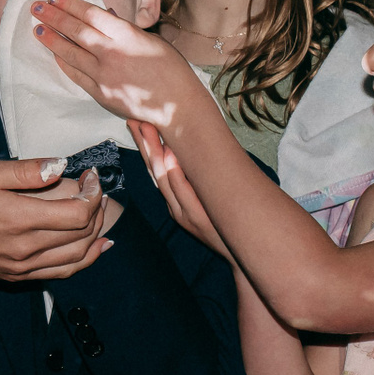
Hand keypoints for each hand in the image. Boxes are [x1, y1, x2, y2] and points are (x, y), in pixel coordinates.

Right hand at [0, 157, 109, 280]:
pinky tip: (94, 248)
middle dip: (96, 208)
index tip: (89, 176)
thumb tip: (60, 166)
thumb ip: (24, 170)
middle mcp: (26, 248)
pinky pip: (61, 272)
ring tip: (98, 213)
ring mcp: (21, 266)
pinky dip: (84, 260)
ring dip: (95, 234)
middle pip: (83, 233)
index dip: (93, 192)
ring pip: (77, 256)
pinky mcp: (15, 276)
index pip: (79, 212)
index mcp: (20, 219)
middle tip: (92, 188)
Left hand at [30, 0, 194, 127]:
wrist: (177, 106)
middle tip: (36, 7)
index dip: (69, 4)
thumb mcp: (151, 40)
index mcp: (126, 36)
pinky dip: (63, 62)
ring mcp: (104, 76)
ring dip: (51, 39)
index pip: (90, 14)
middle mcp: (112, 54)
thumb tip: (105, 14)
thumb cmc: (170, 70)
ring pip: (70, 53)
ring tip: (38, 28)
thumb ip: (124, 28)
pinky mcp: (100, 94)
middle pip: (75, 31)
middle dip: (53, 17)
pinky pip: (76, 75)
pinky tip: (55, 53)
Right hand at [133, 120, 229, 259]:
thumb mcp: (205, 206)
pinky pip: (182, 192)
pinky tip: (170, 156)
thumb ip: (193, 186)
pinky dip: (175, 174)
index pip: (155, 170)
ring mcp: (183, 212)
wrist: (238, 254)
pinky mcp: (195, 218)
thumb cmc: (223, 228)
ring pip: (163, 179)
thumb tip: (187, 158)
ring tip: (148, 130)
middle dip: (144, 144)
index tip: (138, 123)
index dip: (145, 147)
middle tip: (135, 120)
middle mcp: (174, 206)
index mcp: (174, 202)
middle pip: (154, 171)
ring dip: (154, 153)